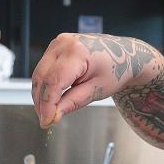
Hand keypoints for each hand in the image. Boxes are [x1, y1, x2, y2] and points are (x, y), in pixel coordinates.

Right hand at [31, 33, 155, 127]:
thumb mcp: (97, 90)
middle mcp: (64, 43)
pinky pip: (43, 69)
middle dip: (41, 102)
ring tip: (48, 112)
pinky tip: (51, 99)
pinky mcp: (56, 46)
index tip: (46, 121)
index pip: (54, 82)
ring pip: (39, 73)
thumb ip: (73, 102)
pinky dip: (45, 85)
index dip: (47, 104)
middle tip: (46, 120)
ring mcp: (58, 43)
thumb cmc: (116, 69)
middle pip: (42, 77)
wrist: (124, 54)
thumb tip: (53, 115)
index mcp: (78, 52)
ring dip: (40, 95)